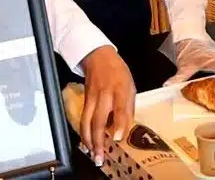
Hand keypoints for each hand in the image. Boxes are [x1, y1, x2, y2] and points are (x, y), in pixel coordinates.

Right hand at [80, 46, 135, 165]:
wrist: (98, 57)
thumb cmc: (118, 73)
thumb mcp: (130, 86)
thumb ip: (128, 107)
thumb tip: (126, 128)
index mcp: (120, 89)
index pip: (120, 107)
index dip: (120, 123)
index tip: (119, 138)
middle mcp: (105, 95)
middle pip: (99, 119)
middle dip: (98, 140)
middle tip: (100, 157)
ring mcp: (93, 98)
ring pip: (87, 122)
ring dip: (89, 140)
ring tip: (93, 154)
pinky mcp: (85, 101)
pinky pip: (83, 119)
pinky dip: (84, 133)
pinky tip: (87, 143)